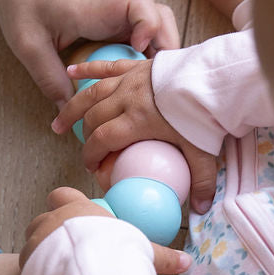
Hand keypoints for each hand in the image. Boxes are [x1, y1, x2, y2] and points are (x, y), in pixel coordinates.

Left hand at [0, 0, 179, 101]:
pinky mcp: (116, 20)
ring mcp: (118, 13)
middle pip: (161, 17)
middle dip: (165, 49)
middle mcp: (114, 6)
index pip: (136, 2)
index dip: (148, 23)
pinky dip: (146, 55)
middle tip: (154, 82)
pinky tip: (135, 78)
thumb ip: (49, 78)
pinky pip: (143, 35)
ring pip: (158, 26)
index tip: (139, 48)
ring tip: (148, 84)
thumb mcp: (28, 45)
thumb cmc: (23, 1)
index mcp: (93, 6)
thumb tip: (68, 111)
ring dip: (159, 54)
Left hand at [21, 187, 191, 274]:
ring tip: (60, 271)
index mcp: (76, 209)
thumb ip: (161, 256)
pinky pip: (29, 266)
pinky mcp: (26, 266)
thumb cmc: (118, 259)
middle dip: (50, 232)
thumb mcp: (142, 253)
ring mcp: (35, 243)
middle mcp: (51, 221)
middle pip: (43, 220)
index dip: (66, 206)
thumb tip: (187, 262)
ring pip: (32, 243)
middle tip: (68, 249)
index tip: (75, 221)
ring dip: (42, 253)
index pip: (61, 196)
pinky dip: (38, 273)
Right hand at [51, 60, 218, 212]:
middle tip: (87, 152)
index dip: (91, 155)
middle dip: (85, 137)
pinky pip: (106, 66)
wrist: (215, 75)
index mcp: (137, 121)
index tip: (92, 168)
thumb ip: (201, 181)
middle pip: (93, 118)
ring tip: (58, 122)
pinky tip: (71, 73)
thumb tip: (201, 208)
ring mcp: (130, 79)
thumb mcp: (204, 152)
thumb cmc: (207, 112)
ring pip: (92, 93)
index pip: (102, 140)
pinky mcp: (136, 66)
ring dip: (73, 108)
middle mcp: (127, 98)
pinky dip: (86, 70)